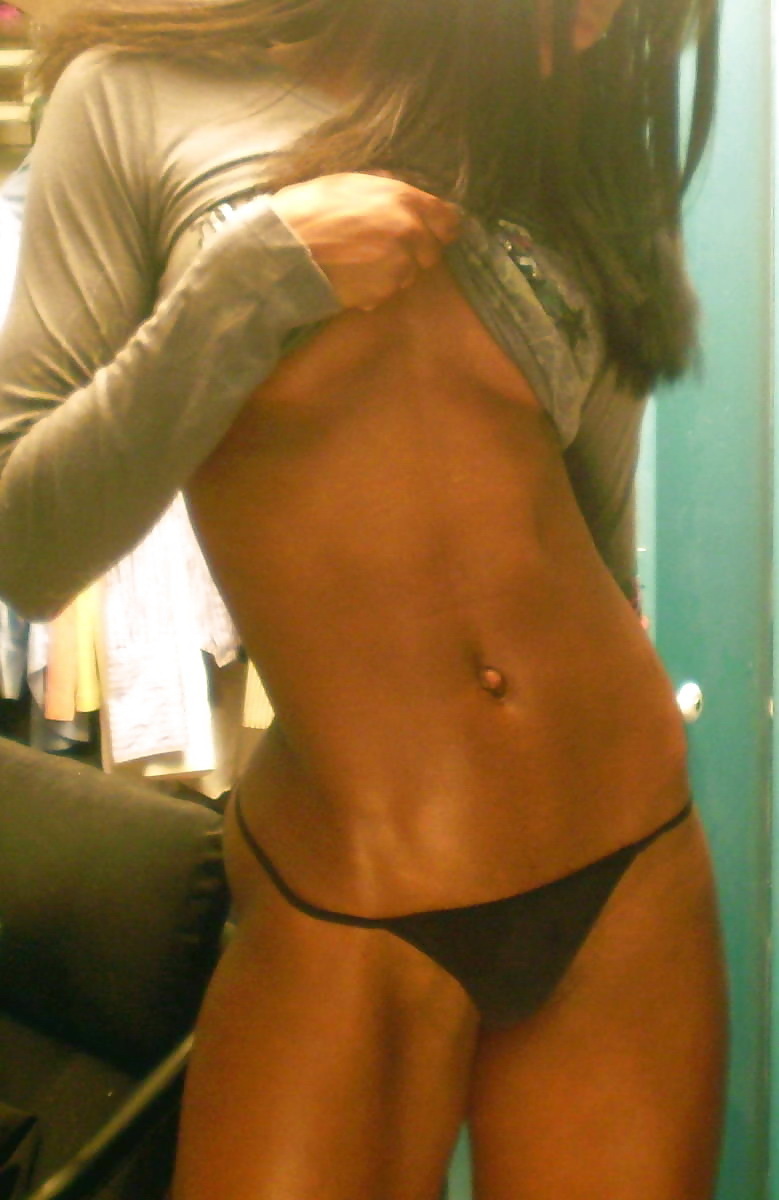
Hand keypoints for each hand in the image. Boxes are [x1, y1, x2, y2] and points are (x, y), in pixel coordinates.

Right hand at [271, 173, 460, 310]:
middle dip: (413, 255)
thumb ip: (388, 194)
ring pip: (409, 275)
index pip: (449, 221)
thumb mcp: (351, 185)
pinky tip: (349, 279)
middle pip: (432, 254)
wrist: (283, 248)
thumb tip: (409, 200)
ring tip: (357, 264)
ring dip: (391, 274)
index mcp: (404, 198)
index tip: (431, 236)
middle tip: (380, 252)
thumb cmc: (308, 211)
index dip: (439, 230)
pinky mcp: (384, 291)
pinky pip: (387, 294)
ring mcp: (399, 264)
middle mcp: (409, 230)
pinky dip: (373, 291)